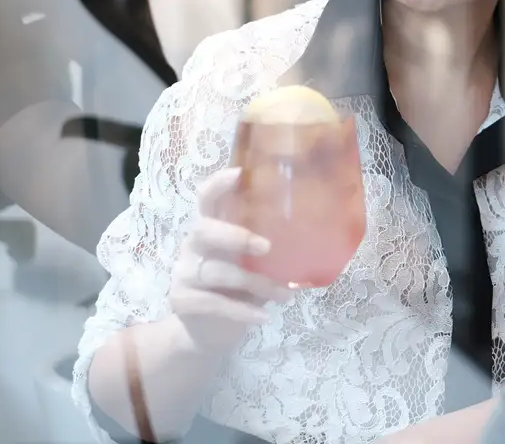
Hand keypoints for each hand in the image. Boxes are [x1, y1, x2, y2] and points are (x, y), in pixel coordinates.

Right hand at [168, 167, 293, 353]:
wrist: (210, 330)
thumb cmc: (240, 286)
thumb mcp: (256, 262)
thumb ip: (272, 246)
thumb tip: (321, 232)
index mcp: (212, 227)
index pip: (206, 198)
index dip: (218, 184)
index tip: (239, 173)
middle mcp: (194, 244)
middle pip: (204, 230)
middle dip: (236, 236)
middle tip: (267, 246)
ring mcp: (184, 272)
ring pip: (217, 272)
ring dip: (256, 283)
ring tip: (284, 295)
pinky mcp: (182, 299)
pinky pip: (214, 303)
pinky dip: (242, 311)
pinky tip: (263, 317)